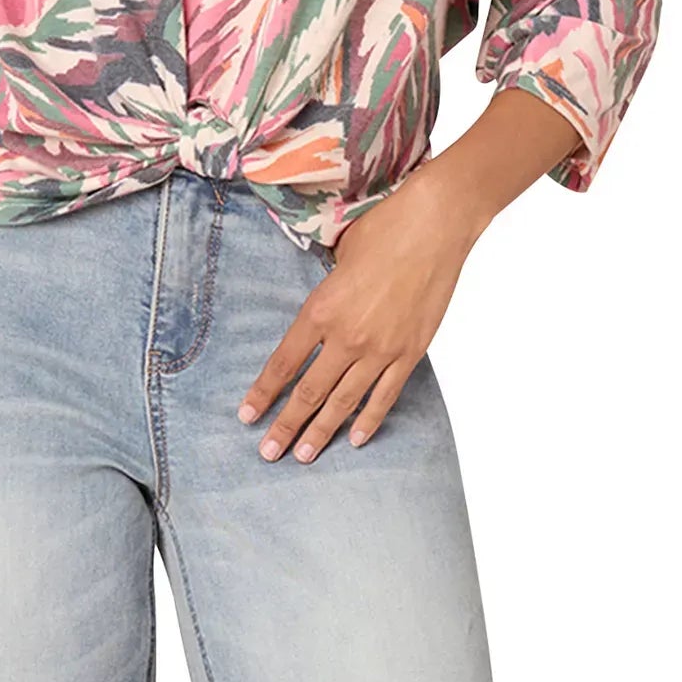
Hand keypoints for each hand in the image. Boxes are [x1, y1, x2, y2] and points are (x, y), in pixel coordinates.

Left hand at [237, 161, 487, 462]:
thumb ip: (326, 292)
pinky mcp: (411, 352)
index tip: (246, 416)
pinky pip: (385, 396)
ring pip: (343, 402)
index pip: (284, 363)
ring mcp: (381, 348)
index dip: (263, 393)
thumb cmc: (383, 228)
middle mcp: (347, 336)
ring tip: (302, 456)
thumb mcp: (337, 255)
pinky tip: (354, 438)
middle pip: (308, 392)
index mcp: (321, 309)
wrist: (435, 225)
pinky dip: (369, 420)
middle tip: (267, 452)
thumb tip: (321, 311)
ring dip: (320, 432)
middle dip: (284, 426)